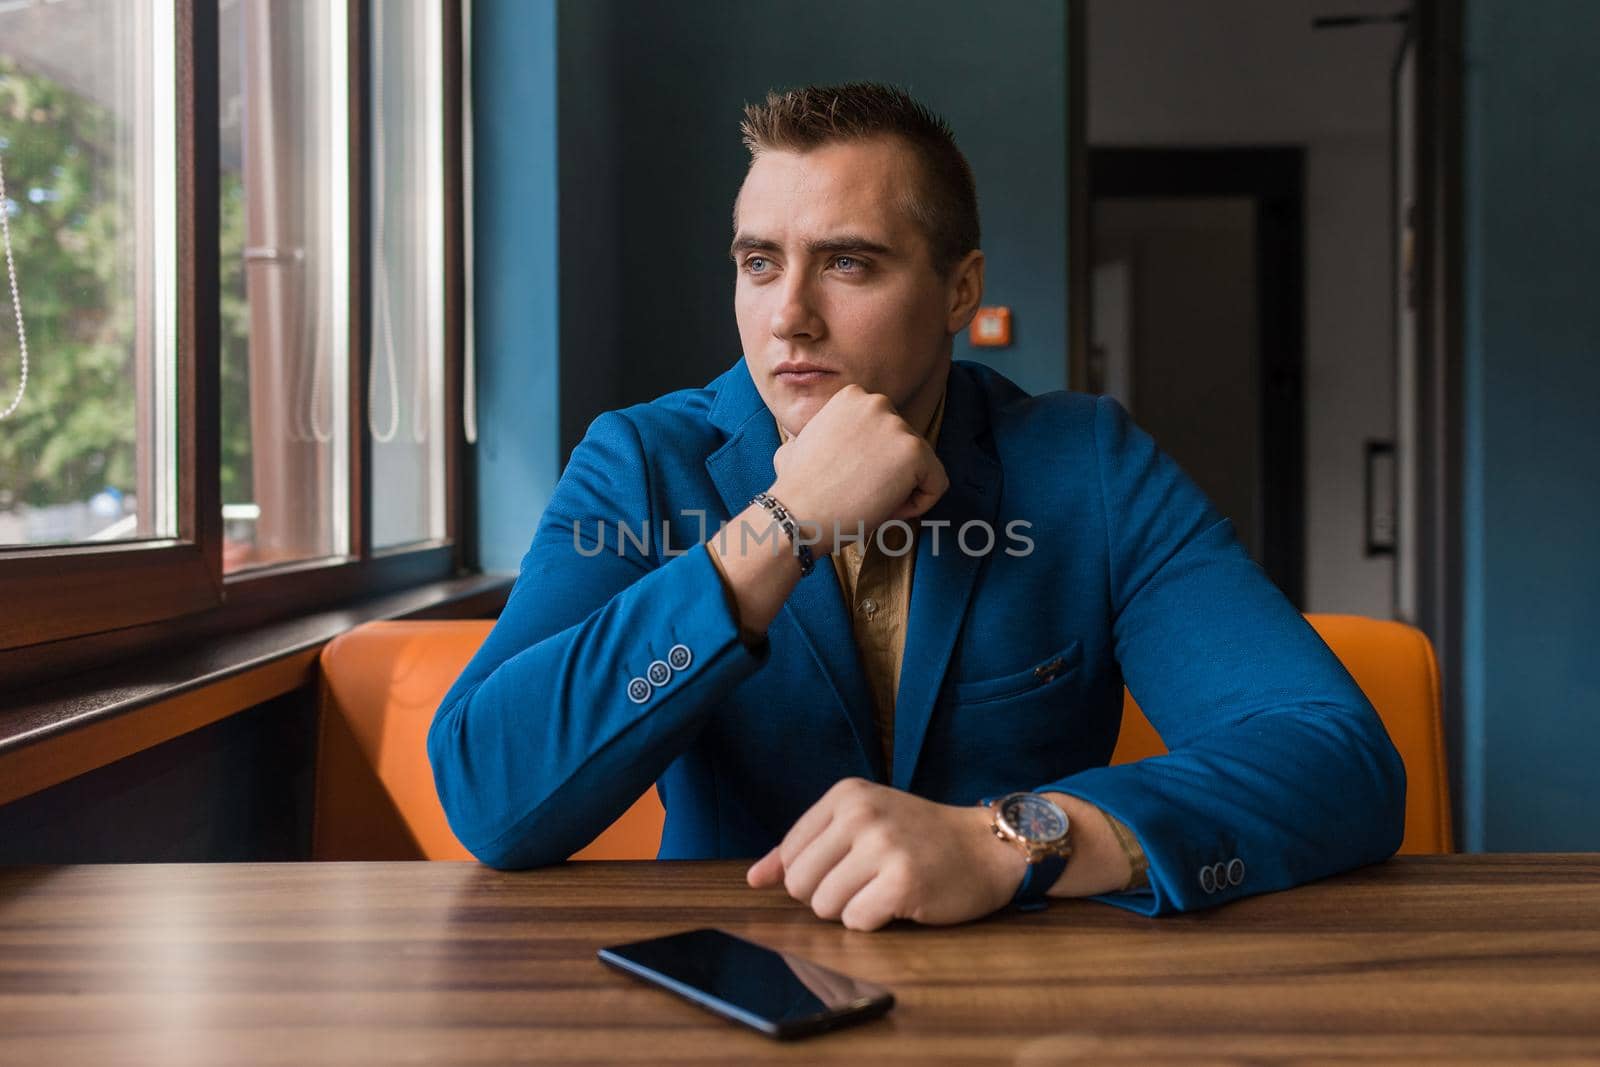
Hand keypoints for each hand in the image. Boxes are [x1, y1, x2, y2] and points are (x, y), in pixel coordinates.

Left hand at [746, 778, 1027, 931]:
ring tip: (883, 889)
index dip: (811, 875)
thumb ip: (803, 848)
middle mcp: (862, 814)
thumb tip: (752, 878)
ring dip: (851, 910)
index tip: (847, 867)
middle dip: (827, 895)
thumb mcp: (859, 824)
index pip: (788, 854)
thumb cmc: (917, 838)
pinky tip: (900, 902)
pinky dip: (875, 922)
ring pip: (824, 907)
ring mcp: (883, 846)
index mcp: (845, 794)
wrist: (986, 848)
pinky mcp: (903, 882)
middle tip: (867, 881)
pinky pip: (857, 922)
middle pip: (799, 884)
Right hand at [769, 385, 948, 556]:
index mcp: (853, 396)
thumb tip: (808, 439)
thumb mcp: (800, 442)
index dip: (871, 463)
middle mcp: (878, 401)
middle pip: (906, 448)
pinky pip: (936, 485)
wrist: (798, 513)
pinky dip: (918, 505)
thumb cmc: (794, 487)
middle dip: (889, 476)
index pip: (887, 433)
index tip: (847, 479)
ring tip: (867, 501)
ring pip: (922, 467)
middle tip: (857, 493)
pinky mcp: (914, 452)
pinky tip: (885, 508)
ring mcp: (897, 425)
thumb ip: (820, 434)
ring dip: (901, 491)